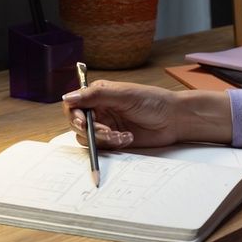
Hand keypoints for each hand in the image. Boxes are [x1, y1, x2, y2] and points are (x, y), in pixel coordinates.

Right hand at [62, 80, 231, 149]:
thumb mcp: (124, 94)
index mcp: (99, 94)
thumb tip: (67, 96)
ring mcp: (106, 125)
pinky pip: (102, 147)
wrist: (174, 119)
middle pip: (77, 124)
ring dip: (103, 139)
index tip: (83, 122)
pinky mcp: (114, 140)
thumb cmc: (153, 101)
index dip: (75, 115)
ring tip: (122, 136)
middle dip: (91, 130)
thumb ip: (96, 95)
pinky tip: (128, 138)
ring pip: (88, 138)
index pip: (74, 104)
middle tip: (107, 132)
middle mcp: (99, 109)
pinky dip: (113, 144)